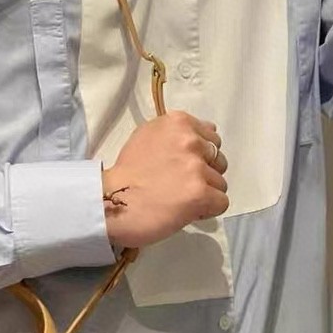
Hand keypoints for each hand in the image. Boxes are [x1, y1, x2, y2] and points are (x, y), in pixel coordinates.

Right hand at [101, 110, 229, 249]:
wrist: (111, 202)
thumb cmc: (127, 172)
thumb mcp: (147, 136)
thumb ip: (175, 134)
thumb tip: (203, 135)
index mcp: (178, 122)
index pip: (211, 136)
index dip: (200, 154)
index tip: (182, 165)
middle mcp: (190, 140)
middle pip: (219, 159)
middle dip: (205, 172)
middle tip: (181, 184)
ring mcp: (196, 167)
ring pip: (220, 183)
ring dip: (205, 192)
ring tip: (179, 199)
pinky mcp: (200, 193)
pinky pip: (221, 202)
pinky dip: (207, 210)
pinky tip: (185, 210)